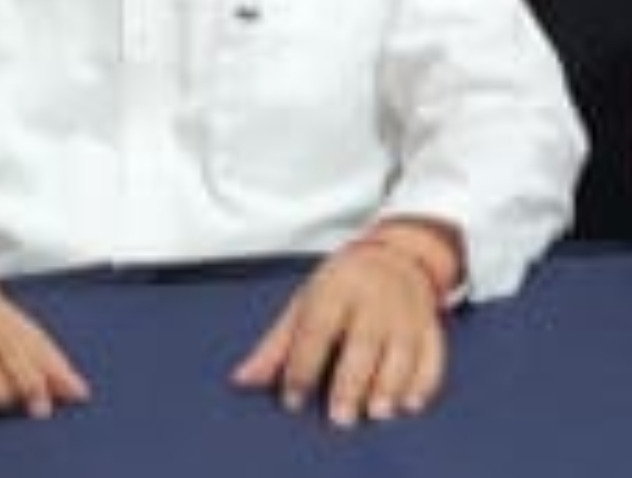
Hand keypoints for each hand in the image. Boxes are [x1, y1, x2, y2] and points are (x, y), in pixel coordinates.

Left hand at [232, 235, 449, 426]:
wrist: (396, 256)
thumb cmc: (340, 286)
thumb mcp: (303, 304)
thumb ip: (275, 346)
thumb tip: (242, 380)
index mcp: (334, 290)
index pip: (315, 331)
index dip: (302, 366)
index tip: (292, 399)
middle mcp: (373, 300)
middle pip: (363, 344)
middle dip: (351, 383)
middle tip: (339, 418)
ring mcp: (407, 313)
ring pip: (401, 353)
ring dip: (389, 386)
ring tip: (375, 413)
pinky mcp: (431, 326)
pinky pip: (433, 356)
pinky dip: (423, 382)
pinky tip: (408, 404)